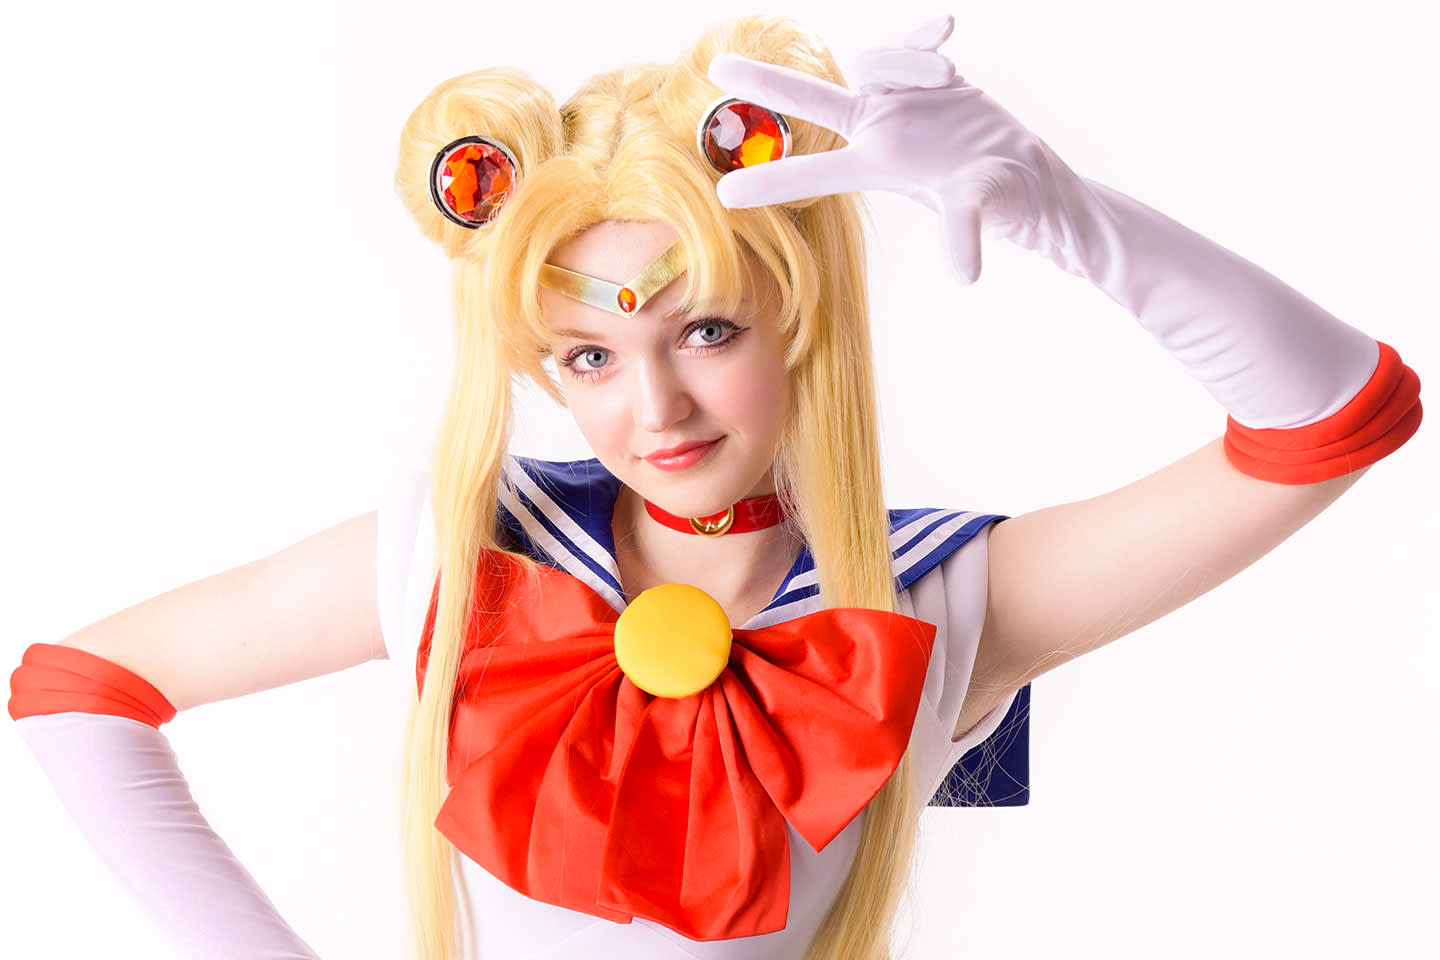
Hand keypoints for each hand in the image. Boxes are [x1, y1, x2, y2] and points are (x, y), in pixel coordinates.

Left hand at [708, 14, 1095, 283]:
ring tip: (948, 77)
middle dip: (767, 83)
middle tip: (716, 65)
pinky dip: (921, 35)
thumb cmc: (996, 198)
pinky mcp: (928, 77)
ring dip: (906, 62)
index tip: (721, 198)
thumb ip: (965, 230)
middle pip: (811, 101)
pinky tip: (946, 29)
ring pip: (873, 61)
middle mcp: (878, 129)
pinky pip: (911, 43)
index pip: (815, 172)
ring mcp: (900, 100)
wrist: (1024, 175)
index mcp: (877, 164)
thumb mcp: (978, 209)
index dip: (772, 180)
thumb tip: (965, 273)